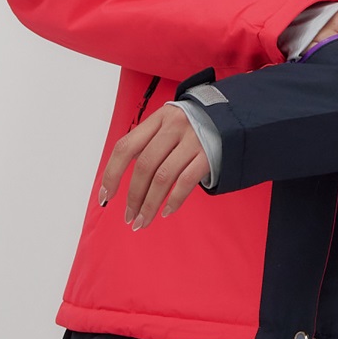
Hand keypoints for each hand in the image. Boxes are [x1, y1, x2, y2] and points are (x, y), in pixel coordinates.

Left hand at [100, 105, 209, 230]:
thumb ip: (148, 143)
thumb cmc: (193, 126)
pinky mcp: (210, 155)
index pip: (126, 147)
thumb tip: (121, 178)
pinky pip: (186, 182)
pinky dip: (174, 200)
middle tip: (130, 217)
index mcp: (158, 119)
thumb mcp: (168, 124)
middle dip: (133, 196)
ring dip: (149, 204)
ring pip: (163, 177)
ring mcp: (193, 140)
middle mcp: (174, 126)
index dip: (112, 173)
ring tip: (143, 221)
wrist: (231, 116)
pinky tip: (166, 212)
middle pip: (144, 166)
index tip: (106, 196)